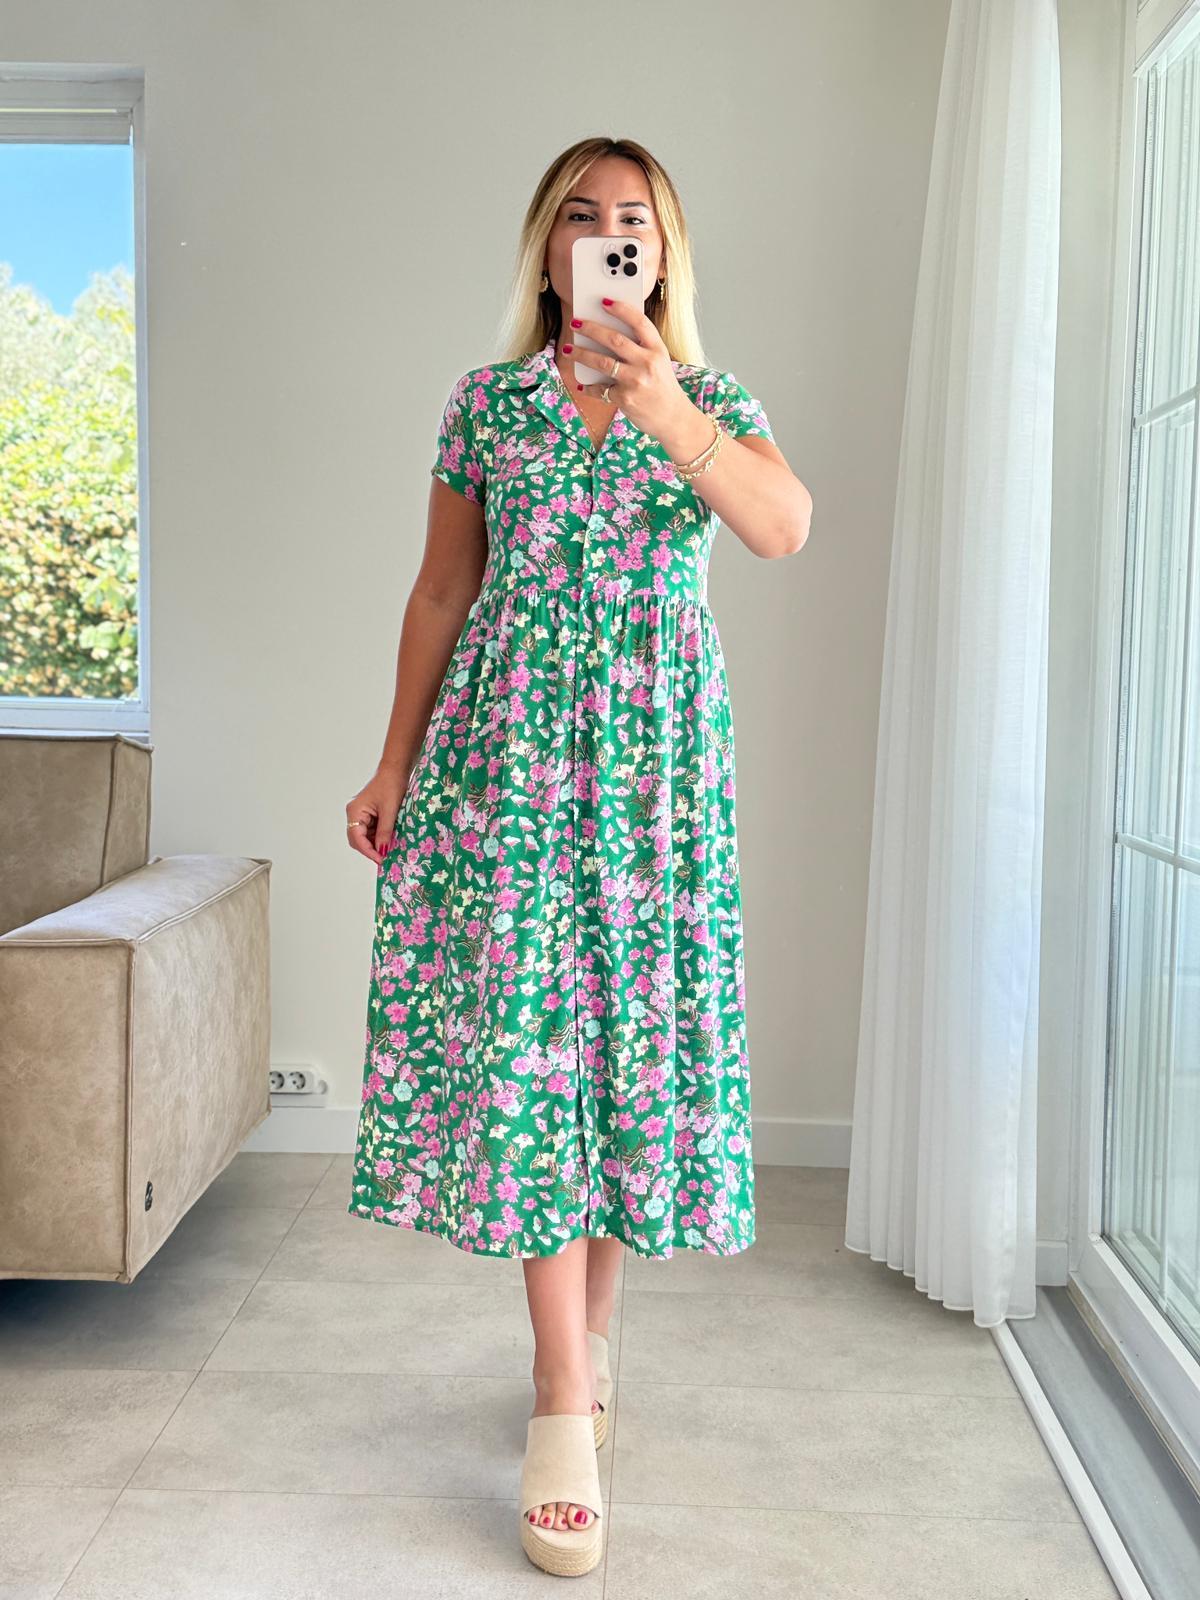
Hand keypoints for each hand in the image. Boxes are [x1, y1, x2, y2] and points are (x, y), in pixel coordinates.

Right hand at [346, 766, 409, 866]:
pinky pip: (372, 831)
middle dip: (371, 849)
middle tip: (386, 859)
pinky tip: (389, 840)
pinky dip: (380, 837)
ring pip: (365, 837)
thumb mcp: (390, 810)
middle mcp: (354, 814)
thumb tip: (383, 850)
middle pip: (358, 839)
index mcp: (354, 811)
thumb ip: (385, 832)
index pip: (357, 838)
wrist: (396, 769)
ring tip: (390, 850)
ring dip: (376, 844)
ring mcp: (361, 814)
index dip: (369, 851)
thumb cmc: (391, 784)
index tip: (382, 860)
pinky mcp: (370, 814)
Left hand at [567, 299, 686, 443]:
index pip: (639, 322)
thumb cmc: (663, 387)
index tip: (604, 302)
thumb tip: (607, 335)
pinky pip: (600, 389)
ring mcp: (635, 381)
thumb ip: (641, 349)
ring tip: (568, 348)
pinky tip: (583, 385)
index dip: (621, 309)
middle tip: (575, 323)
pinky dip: (589, 387)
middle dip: (591, 329)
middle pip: (614, 339)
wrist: (673, 418)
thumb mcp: (660, 363)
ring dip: (580, 354)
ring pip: (601, 362)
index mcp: (657, 350)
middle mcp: (647, 363)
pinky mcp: (624, 399)